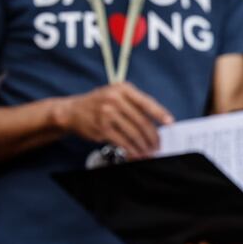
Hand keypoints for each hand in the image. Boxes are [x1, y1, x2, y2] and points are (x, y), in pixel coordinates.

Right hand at [54, 82, 173, 158]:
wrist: (72, 110)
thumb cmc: (99, 103)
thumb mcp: (116, 94)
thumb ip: (135, 104)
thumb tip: (157, 122)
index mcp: (123, 89)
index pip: (147, 102)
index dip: (160, 114)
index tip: (170, 123)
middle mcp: (115, 99)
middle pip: (142, 121)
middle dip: (153, 137)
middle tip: (158, 145)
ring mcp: (107, 113)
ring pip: (134, 133)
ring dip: (144, 146)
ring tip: (149, 152)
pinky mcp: (102, 127)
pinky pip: (122, 141)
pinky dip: (131, 150)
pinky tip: (136, 154)